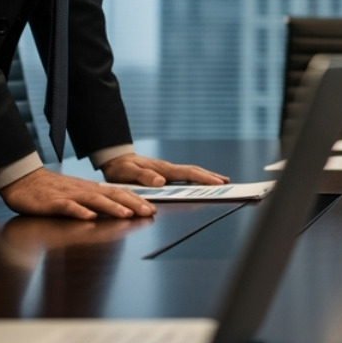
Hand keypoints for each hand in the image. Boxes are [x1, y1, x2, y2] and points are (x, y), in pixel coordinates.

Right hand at [0, 167, 156, 219]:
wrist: (25, 181)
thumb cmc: (52, 191)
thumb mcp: (77, 195)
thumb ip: (95, 202)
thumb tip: (117, 210)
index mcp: (90, 189)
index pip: (118, 193)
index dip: (136, 200)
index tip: (151, 209)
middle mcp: (83, 191)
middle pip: (112, 195)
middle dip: (132, 204)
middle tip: (149, 212)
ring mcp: (69, 196)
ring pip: (94, 200)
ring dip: (111, 207)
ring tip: (126, 214)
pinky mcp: (53, 202)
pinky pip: (68, 207)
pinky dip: (79, 212)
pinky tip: (90, 217)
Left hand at [100, 153, 228, 187]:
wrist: (115, 160)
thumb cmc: (120, 168)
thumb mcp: (127, 173)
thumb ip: (143, 176)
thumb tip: (161, 181)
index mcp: (162, 169)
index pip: (187, 173)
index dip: (203, 178)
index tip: (217, 183)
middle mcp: (168, 168)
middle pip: (194, 171)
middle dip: (210, 177)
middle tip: (226, 182)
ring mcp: (167, 170)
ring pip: (191, 172)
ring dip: (206, 177)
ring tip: (220, 182)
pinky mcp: (165, 173)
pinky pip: (184, 175)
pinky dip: (196, 178)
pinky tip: (200, 182)